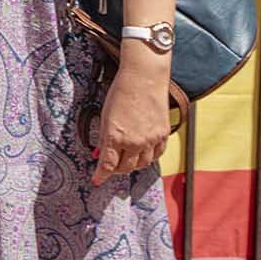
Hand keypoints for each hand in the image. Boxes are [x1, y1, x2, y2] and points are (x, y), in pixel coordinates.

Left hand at [92, 57, 170, 186]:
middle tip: (111, 167)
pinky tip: (142, 154)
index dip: (101, 175)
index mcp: (116, 136)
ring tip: (125, 161)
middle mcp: (135, 142)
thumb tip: (99, 154)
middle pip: (125, 167)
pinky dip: (148, 158)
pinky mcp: (163, 135)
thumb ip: (103, 138)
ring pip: (142, 164)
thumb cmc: (121, 93)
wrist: (144, 78)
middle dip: (116, 170)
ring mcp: (151, 139)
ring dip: (132, 165)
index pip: (108, 164)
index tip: (96, 181)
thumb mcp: (105, 115)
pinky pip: (157, 154)